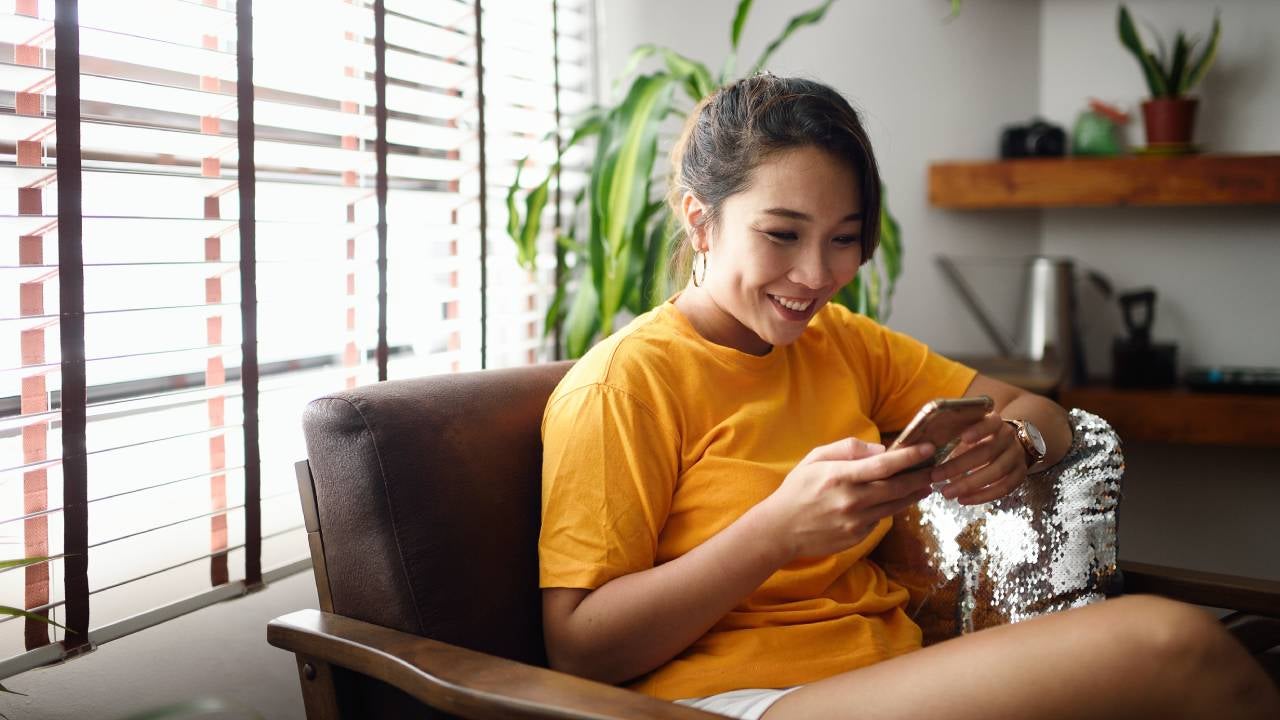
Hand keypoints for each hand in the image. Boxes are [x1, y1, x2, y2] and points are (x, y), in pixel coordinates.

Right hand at [754, 437, 937, 562]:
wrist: (780, 529)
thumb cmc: (797, 489)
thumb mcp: (815, 458)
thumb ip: (848, 449)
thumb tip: (881, 450)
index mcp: (840, 476)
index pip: (884, 465)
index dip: (910, 457)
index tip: (928, 449)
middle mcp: (852, 500)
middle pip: (897, 487)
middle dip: (921, 476)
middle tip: (938, 468)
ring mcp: (856, 521)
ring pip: (895, 505)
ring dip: (914, 494)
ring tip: (927, 484)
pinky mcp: (858, 536)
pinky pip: (880, 519)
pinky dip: (890, 508)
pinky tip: (895, 500)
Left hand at [930, 412, 1027, 504]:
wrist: (1008, 443)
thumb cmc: (978, 435)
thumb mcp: (967, 428)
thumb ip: (952, 433)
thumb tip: (924, 447)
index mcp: (995, 422)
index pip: (990, 423)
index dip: (979, 430)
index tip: (963, 438)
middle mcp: (1009, 438)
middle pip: (987, 452)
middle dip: (959, 466)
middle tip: (935, 476)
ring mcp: (1016, 457)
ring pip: (996, 472)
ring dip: (969, 484)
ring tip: (946, 493)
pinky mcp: (1020, 474)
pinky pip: (1004, 488)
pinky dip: (983, 496)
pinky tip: (963, 499)